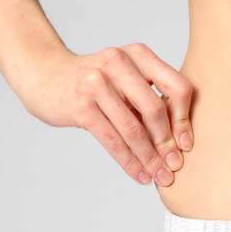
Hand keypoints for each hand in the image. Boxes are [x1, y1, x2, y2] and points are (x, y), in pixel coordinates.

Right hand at [16, 43, 192, 186]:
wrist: (43, 75)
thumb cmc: (93, 81)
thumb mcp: (124, 78)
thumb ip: (149, 97)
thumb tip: (181, 140)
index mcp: (138, 54)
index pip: (176, 87)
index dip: (184, 119)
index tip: (186, 144)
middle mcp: (118, 62)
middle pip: (155, 110)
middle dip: (167, 144)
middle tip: (175, 166)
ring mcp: (96, 83)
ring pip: (133, 129)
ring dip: (149, 158)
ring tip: (160, 177)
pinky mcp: (80, 105)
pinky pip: (112, 140)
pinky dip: (129, 162)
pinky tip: (139, 175)